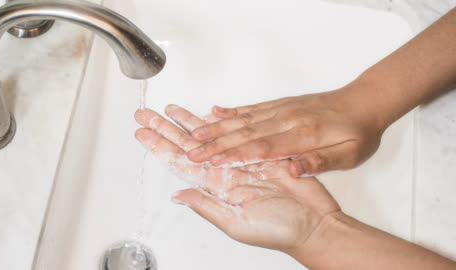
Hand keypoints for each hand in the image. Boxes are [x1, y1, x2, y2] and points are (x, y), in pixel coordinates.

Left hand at [134, 105, 339, 252]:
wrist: (313, 223)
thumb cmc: (279, 230)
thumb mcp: (237, 223)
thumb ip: (207, 207)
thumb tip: (178, 196)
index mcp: (215, 188)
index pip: (180, 162)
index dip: (160, 146)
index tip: (143, 132)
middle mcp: (224, 172)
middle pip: (187, 145)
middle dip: (166, 128)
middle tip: (147, 114)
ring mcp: (241, 160)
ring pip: (208, 135)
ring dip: (189, 121)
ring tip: (171, 108)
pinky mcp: (261, 152)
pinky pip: (235, 132)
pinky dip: (221, 122)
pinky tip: (208, 114)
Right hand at [184, 88, 385, 176]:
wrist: (365, 102)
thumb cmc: (359, 132)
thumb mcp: (350, 155)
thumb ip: (320, 162)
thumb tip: (294, 169)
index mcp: (304, 136)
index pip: (262, 148)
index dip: (235, 155)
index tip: (212, 163)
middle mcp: (288, 120)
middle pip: (245, 133)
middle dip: (216, 143)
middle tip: (192, 151)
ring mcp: (283, 110)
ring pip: (244, 119)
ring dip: (217, 127)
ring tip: (195, 133)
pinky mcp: (281, 104)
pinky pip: (253, 107)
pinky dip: (232, 111)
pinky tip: (216, 112)